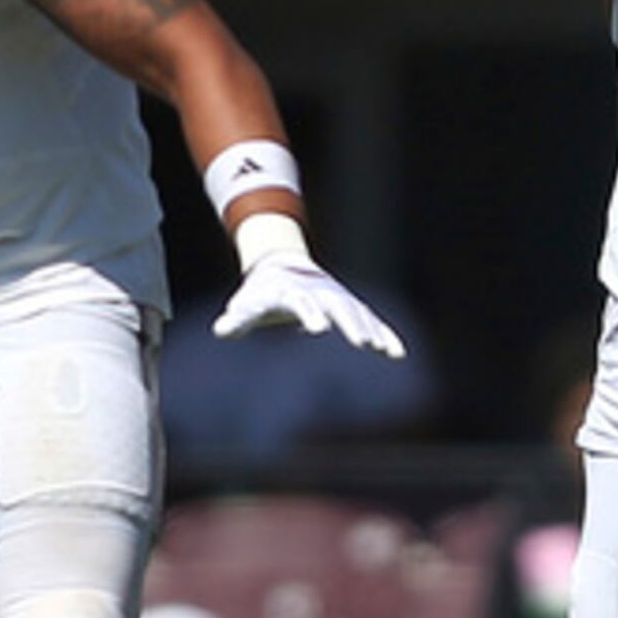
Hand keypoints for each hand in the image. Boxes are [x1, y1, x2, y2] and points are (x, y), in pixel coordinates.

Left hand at [219, 251, 408, 358]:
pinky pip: (370, 320)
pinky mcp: (350, 306)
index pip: (302, 302)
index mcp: (294, 291)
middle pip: (339, 306)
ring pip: (359, 312)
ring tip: (385, 351)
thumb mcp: (248, 302)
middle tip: (364, 343)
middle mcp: (320, 292)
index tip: (318, 328)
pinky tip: (397, 353)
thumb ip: (238, 317)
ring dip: (373, 330)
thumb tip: (221, 329)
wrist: (282, 263)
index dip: (310, 314)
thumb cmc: (261, 291)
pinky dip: (384, 334)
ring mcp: (338, 297)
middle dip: (352, 323)